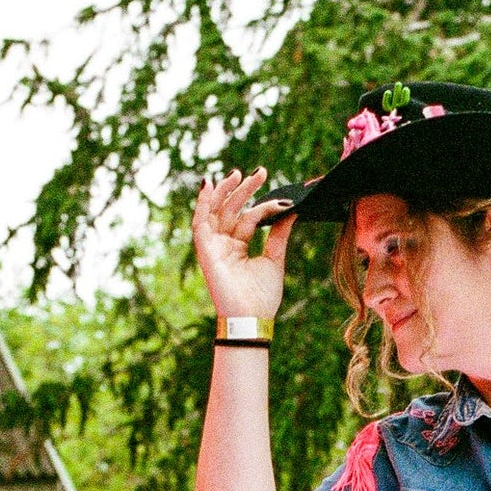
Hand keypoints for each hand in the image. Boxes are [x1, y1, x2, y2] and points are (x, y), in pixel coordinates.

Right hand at [193, 168, 295, 319]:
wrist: (253, 318)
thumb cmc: (263, 296)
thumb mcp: (275, 259)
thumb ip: (279, 234)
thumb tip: (290, 210)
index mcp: (239, 247)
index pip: (249, 218)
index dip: (263, 205)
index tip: (285, 198)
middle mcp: (224, 244)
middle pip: (231, 210)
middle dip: (244, 189)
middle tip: (261, 172)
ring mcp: (213, 247)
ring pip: (216, 212)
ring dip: (225, 191)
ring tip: (237, 173)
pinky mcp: (205, 251)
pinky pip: (200, 223)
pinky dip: (202, 204)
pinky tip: (208, 185)